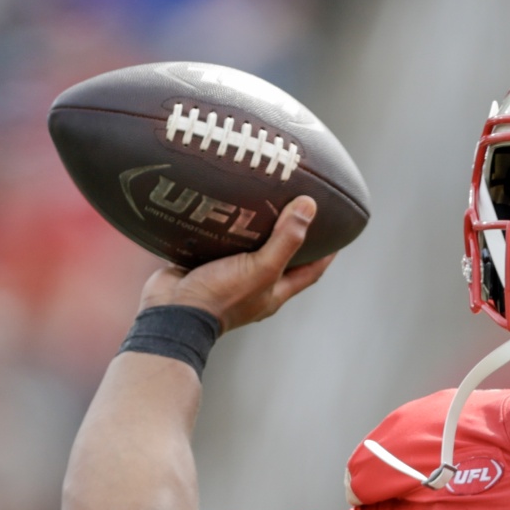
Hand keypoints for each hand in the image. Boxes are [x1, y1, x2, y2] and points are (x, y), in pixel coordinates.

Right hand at [138, 195, 333, 333]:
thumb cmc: (222, 297)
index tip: (337, 231)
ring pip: (247, 248)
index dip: (326, 253)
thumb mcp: (261, 268)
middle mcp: (254, 285)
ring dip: (254, 227)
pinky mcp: (202, 265)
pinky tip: (222, 204)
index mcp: (274, 291)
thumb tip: (309, 206)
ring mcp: (227, 276)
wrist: (171, 311)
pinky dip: (222, 226)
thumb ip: (286, 240)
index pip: (310, 271)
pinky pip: (217, 242)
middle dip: (290, 235)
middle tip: (297, 206)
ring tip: (261, 197)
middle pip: (280, 257)